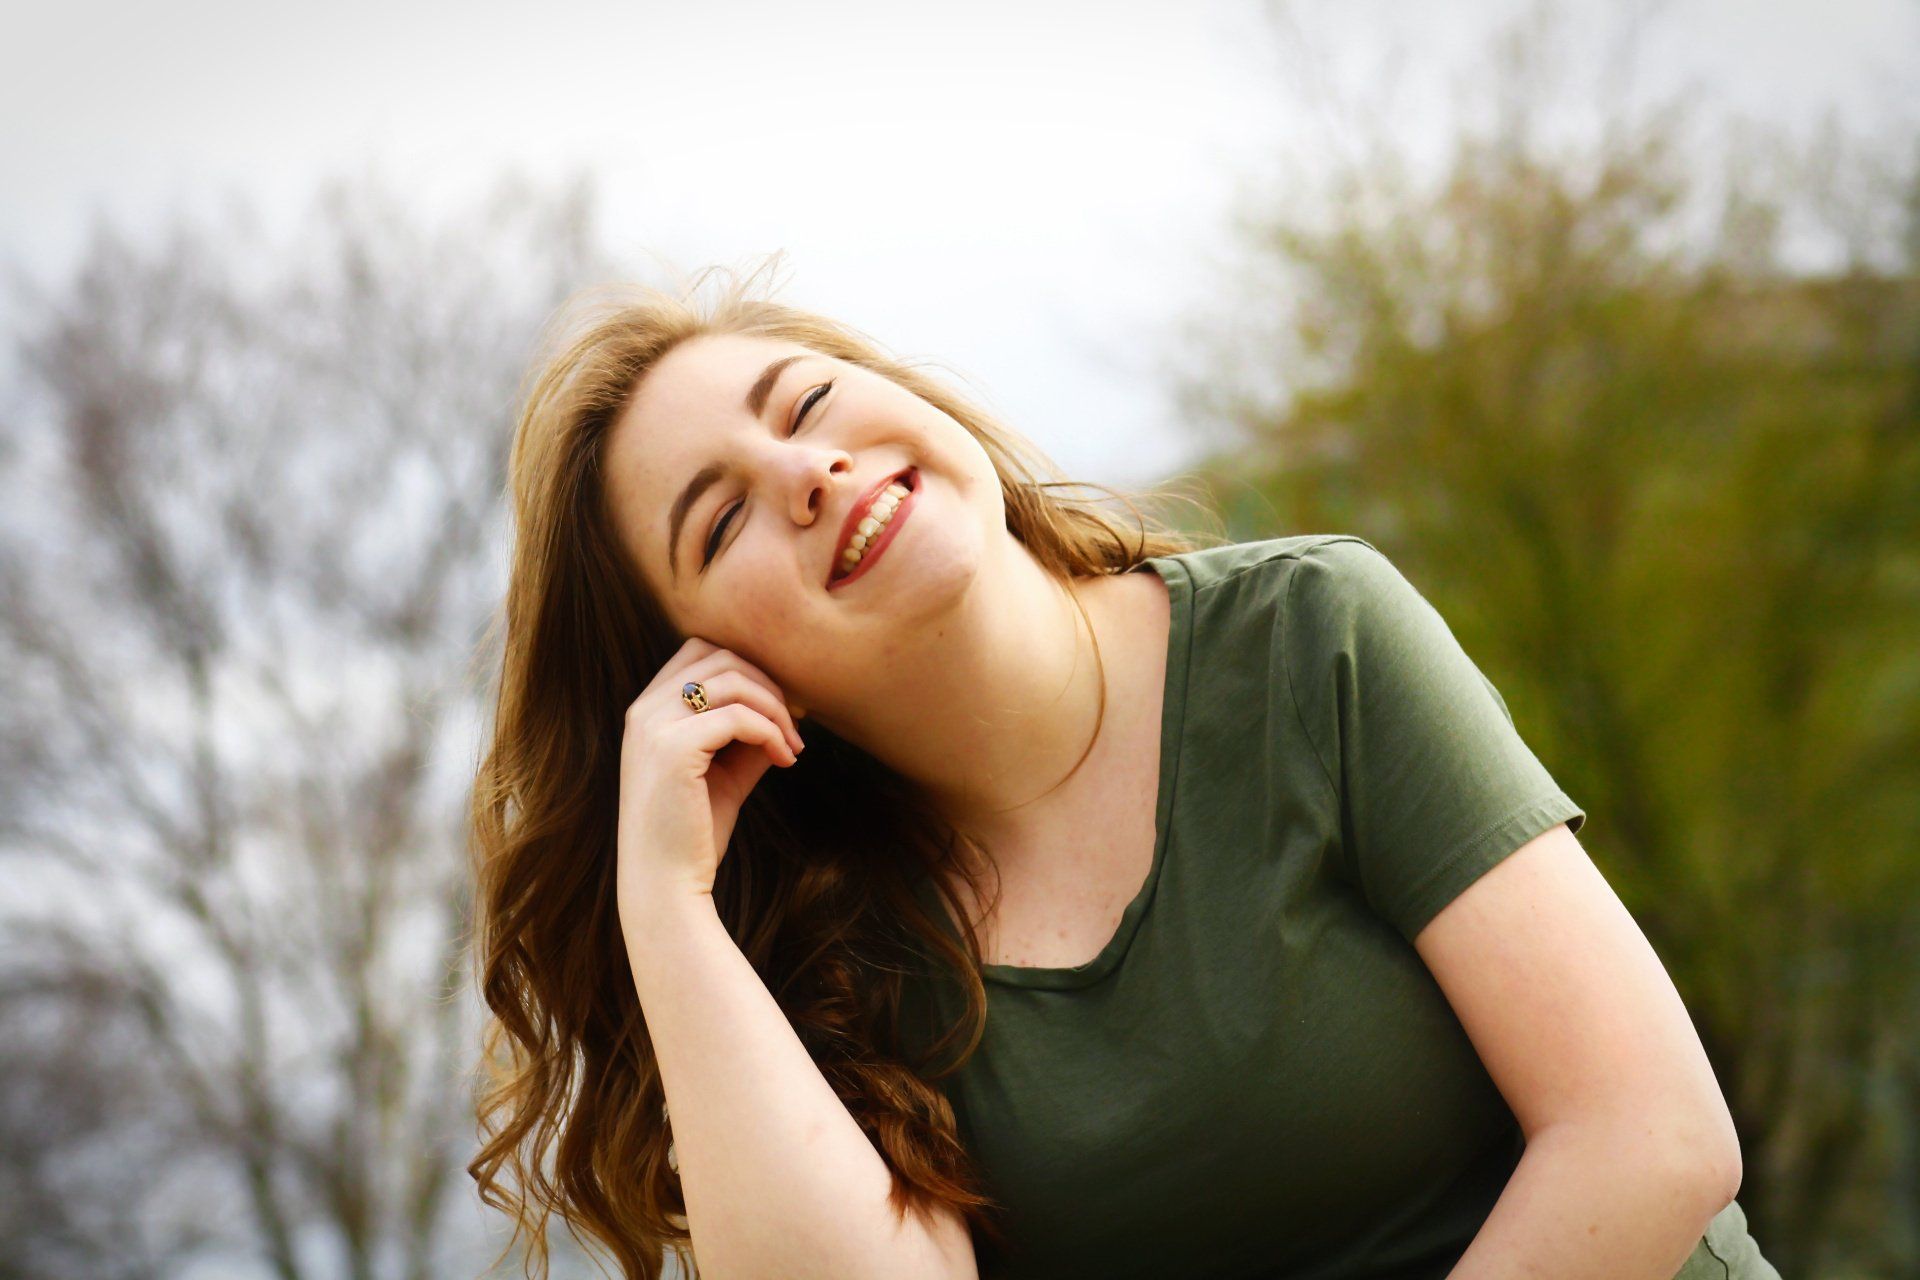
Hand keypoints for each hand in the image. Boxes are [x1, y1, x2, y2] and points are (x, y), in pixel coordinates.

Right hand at [615, 639, 806, 933]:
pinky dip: (771, 733)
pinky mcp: (672, 748)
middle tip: (797, 723)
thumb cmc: (693, 833)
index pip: (701, 651)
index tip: (783, 706)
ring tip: (793, 745)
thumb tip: (789, 707)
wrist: (664, 886)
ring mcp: (654, 725)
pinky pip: (738, 716)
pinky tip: (785, 760)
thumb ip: (749, 735)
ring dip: (775, 708)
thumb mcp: (726, 772)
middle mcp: (644, 709)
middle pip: (720, 655)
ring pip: (733, 679)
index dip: (750, 669)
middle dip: (768, 683)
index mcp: (648, 710)